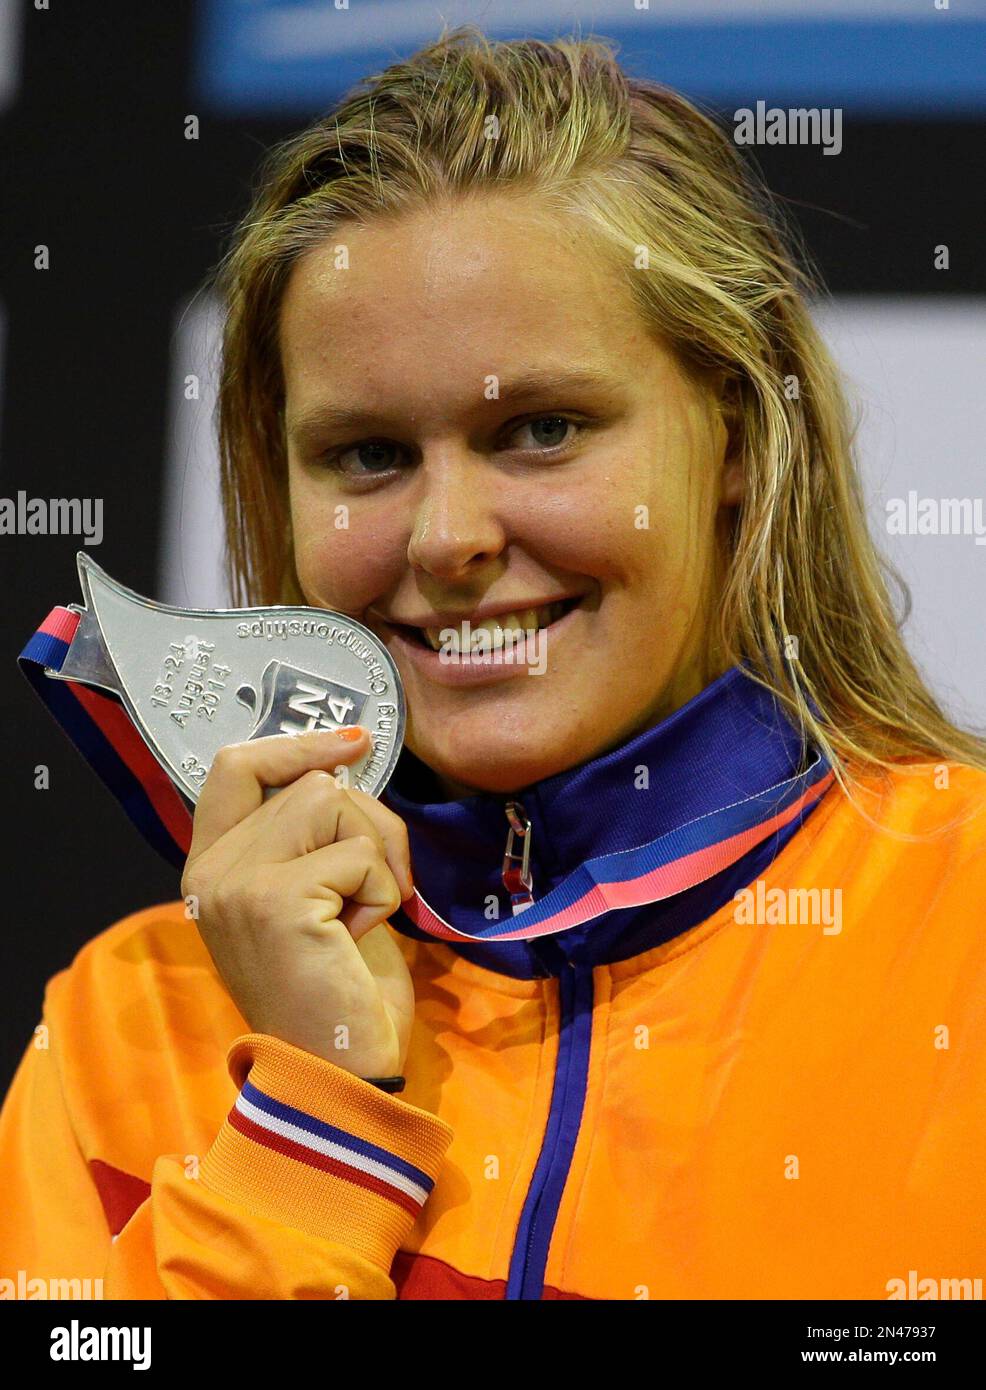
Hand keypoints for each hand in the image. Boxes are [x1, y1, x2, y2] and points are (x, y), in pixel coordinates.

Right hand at [180, 727, 414, 1078]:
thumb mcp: (316, 893)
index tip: (354, 744)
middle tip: (376, 886)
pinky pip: (360, 854)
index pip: (235, 767)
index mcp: (214, 865)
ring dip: (376, 856)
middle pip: (310, 783)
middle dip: (368, 822)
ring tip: (359, 917)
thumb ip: (310, 835)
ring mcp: (237, 882)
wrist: (337, 1072)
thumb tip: (345, 763)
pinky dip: (382, 893)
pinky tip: (358, 938)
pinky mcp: (275, 900)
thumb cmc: (337, 988)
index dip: (295, 744)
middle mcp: (212, 869)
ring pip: (335, 802)